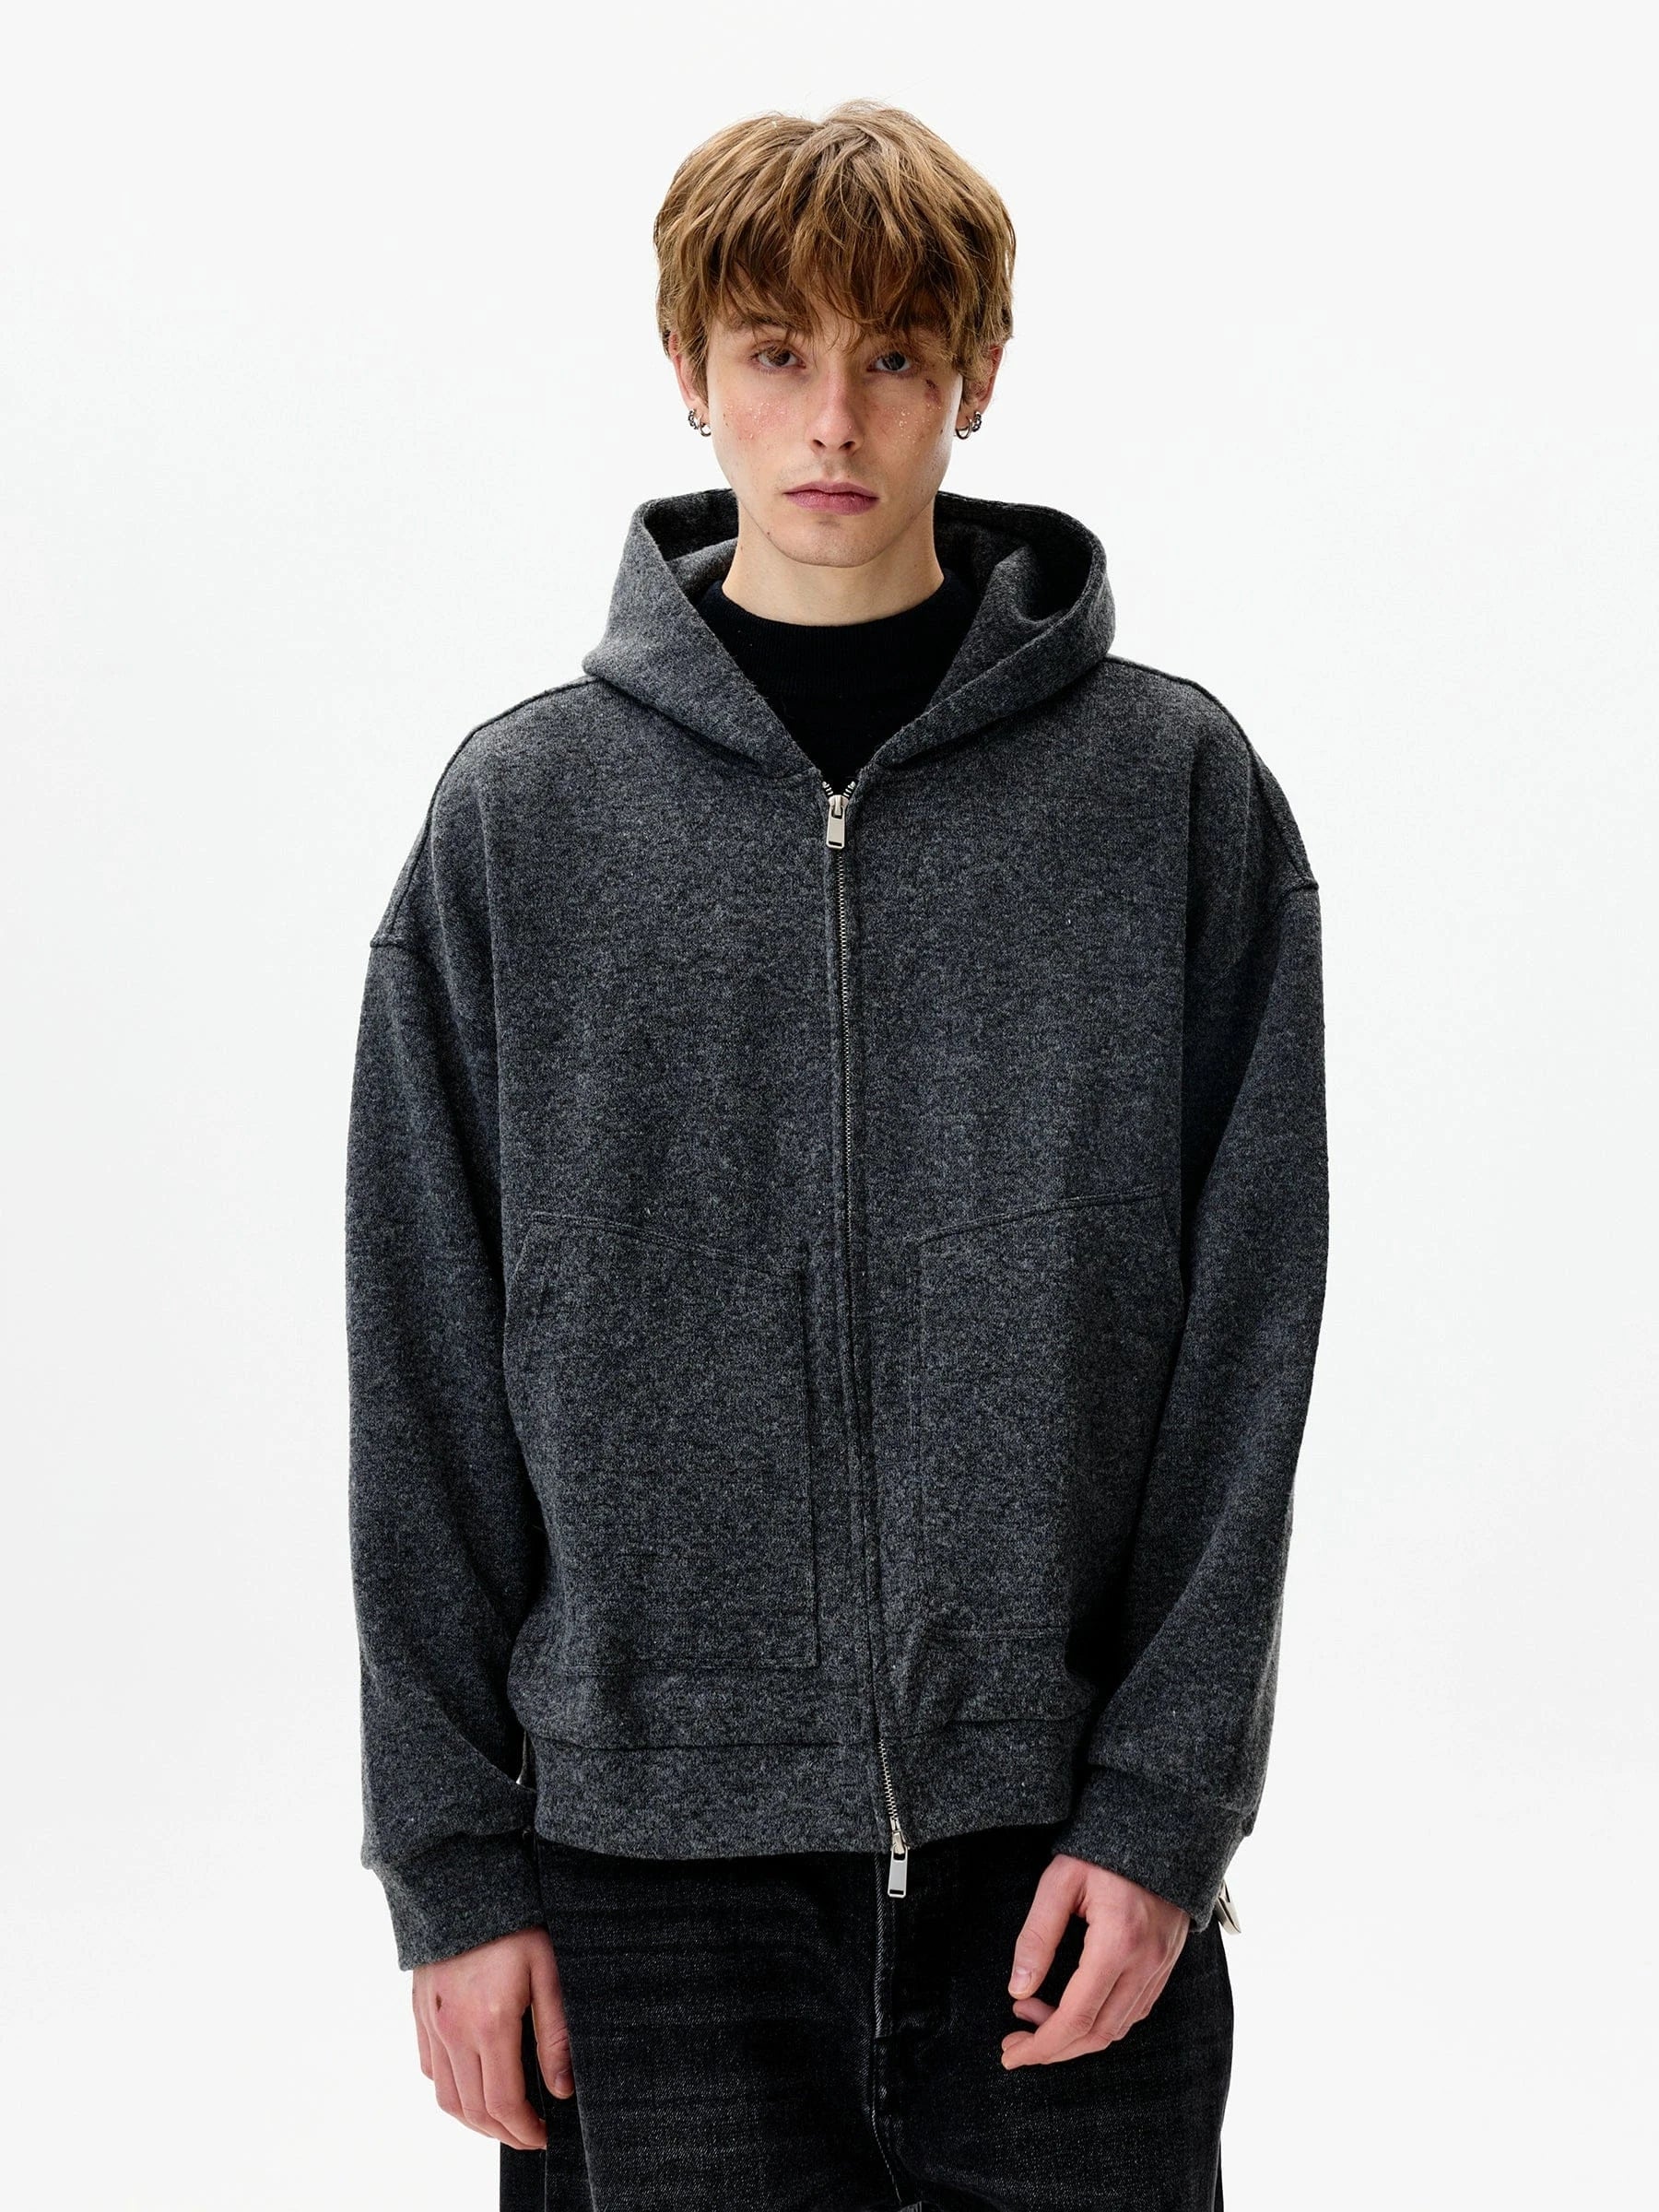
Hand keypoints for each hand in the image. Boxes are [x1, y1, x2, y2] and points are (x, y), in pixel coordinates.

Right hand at [412, 1924, 574, 2148]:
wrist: (464, 1881)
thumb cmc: (516, 1922)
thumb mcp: (549, 1972)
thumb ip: (555, 2035)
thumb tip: (561, 2089)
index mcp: (489, 2023)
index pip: (502, 2104)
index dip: (524, 2131)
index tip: (544, 2135)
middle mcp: (453, 2031)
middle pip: (473, 2110)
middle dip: (503, 2133)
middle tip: (530, 2133)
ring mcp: (431, 2023)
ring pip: (446, 2097)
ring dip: (474, 2119)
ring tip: (505, 2117)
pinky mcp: (420, 2012)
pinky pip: (430, 2069)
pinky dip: (450, 2090)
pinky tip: (474, 2083)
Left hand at [1001, 1854, 1188, 2068]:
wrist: (1158, 1831)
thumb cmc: (1102, 1851)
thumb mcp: (1059, 1881)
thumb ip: (1037, 1936)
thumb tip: (1018, 1990)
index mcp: (1117, 1943)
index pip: (1076, 2016)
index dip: (1041, 2044)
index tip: (1010, 2053)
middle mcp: (1146, 1963)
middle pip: (1099, 2034)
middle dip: (1054, 2048)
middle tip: (1016, 2043)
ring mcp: (1161, 1967)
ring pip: (1119, 2029)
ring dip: (1076, 2036)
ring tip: (1036, 2017)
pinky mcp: (1166, 1965)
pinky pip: (1135, 2012)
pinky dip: (1102, 2022)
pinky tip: (1074, 2008)